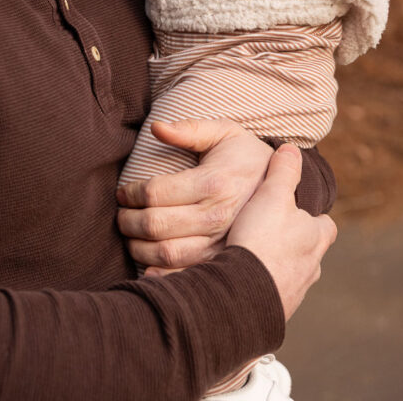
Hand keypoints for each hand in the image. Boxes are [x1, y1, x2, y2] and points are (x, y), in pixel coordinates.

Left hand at [116, 118, 271, 272]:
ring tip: (130, 237)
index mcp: (213, 182)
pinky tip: (148, 263)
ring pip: (167, 253)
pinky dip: (161, 274)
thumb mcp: (224, 132)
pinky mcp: (224, 260)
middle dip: (128, 222)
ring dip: (138, 248)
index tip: (121, 193)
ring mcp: (222, 242)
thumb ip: (189, 129)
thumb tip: (156, 127)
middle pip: (156, 224)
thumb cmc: (245, 156)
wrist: (283, 186)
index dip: (130, 193)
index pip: (155, 192)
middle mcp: (218, 215)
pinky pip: (185, 274)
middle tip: (119, 216)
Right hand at [227, 143, 336, 320]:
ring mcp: (294, 293)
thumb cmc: (262, 241)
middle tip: (272, 234)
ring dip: (277, 266)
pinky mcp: (275, 311)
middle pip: (310, 252)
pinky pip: (272, 294)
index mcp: (315, 239)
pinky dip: (262, 286)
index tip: (300, 211)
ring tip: (253, 258)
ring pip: (291, 275)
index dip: (315, 217)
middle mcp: (310, 269)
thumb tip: (292, 148)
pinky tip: (243, 280)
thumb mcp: (272, 195)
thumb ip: (283, 171)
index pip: (326, 225)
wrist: (244, 296)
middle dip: (295, 244)